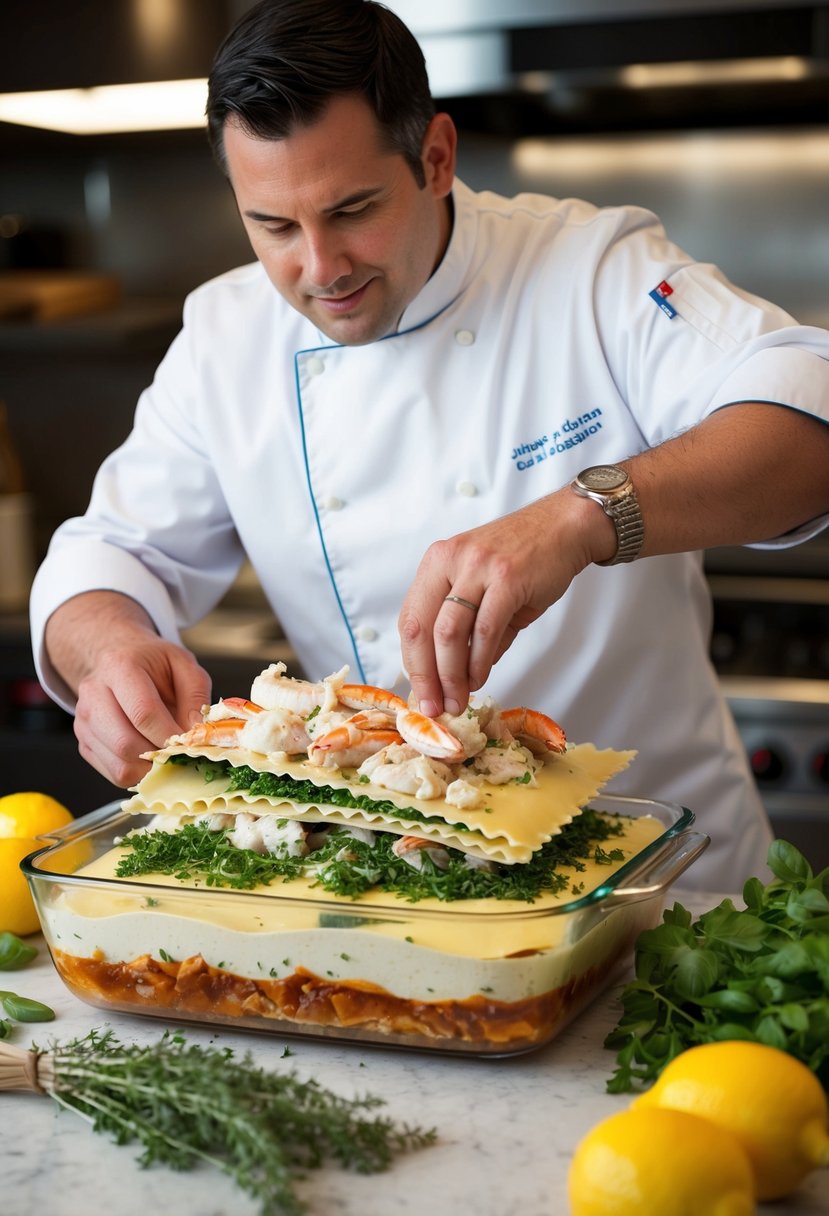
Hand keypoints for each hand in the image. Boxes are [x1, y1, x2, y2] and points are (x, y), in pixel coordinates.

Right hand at [73, 638, 210, 787]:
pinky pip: (113, 773)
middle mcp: (94, 693)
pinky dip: (138, 773)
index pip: (142, 712)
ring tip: (167, 757)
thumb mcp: (184, 665)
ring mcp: (84, 720)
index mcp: (120, 667)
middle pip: (124, 743)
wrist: (119, 659)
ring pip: (118, 764)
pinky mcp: (84, 742)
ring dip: (149, 769)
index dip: (168, 735)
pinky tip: (150, 758)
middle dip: (158, 756)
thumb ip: (195, 696)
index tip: (188, 745)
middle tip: (180, 755)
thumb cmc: (155, 664)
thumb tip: (195, 734)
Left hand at [399, 488, 605, 714]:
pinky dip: (479, 662)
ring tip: (457, 700)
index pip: (410, 619)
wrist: (566, 528)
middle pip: (421, 628)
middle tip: (433, 707)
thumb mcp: (483, 587)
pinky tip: (479, 679)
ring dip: (451, 676)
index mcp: (437, 562)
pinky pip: (484, 630)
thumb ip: (466, 628)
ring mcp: (478, 567)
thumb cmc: (525, 559)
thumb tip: (454, 677)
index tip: (420, 692)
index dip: (412, 662)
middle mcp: (450, 560)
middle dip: (425, 676)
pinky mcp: (507, 579)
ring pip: (448, 633)